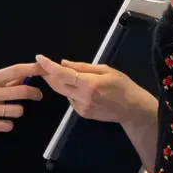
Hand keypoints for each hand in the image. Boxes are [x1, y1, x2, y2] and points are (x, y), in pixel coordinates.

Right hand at [0, 61, 41, 155]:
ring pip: (19, 110)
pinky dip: (7, 125)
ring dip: (17, 112)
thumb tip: (23, 75)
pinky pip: (9, 125)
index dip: (32, 69)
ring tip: (7, 112)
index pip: (14, 70)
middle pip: (22, 91)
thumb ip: (2, 82)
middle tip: (38, 95)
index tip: (44, 69)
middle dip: (35, 93)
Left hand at [36, 55, 153, 124]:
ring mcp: (82, 108)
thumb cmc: (123, 86)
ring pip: (64, 93)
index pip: (63, 74)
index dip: (49, 66)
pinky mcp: (82, 114)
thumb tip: (63, 63)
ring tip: (74, 78)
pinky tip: (84, 91)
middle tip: (43, 66)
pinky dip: (72, 92)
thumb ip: (83, 67)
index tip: (39, 58)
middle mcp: (83, 97)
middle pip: (57, 85)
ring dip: (62, 84)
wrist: (132, 109)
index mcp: (89, 84)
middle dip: (48, 75)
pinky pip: (71, 100)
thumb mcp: (106, 70)